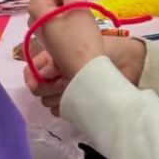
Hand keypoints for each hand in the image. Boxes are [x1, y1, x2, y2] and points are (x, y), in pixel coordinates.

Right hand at [24, 37, 146, 116]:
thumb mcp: (78, 47)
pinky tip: (77, 99)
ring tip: (75, 86)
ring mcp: (65, 90)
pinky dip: (65, 106)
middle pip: (37, 88)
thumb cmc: (104, 49)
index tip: (39, 80)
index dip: (31, 76)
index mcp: (54, 57)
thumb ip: (56, 60)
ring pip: (46, 101)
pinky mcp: (74, 104)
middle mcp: (56, 74)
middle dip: (48, 86)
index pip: (31, 70)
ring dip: (58, 95)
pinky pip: (58, 111)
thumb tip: (42, 74)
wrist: (127, 63)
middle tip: (65, 80)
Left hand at [27, 0, 103, 78]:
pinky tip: (82, 13)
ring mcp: (42, 24)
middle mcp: (35, 13)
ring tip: (86, 3)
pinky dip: (70, 6)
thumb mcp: (75, 3)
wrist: (87, 72)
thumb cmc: (82, 38)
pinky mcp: (51, 32)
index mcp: (37, 4)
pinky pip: (57, 10)